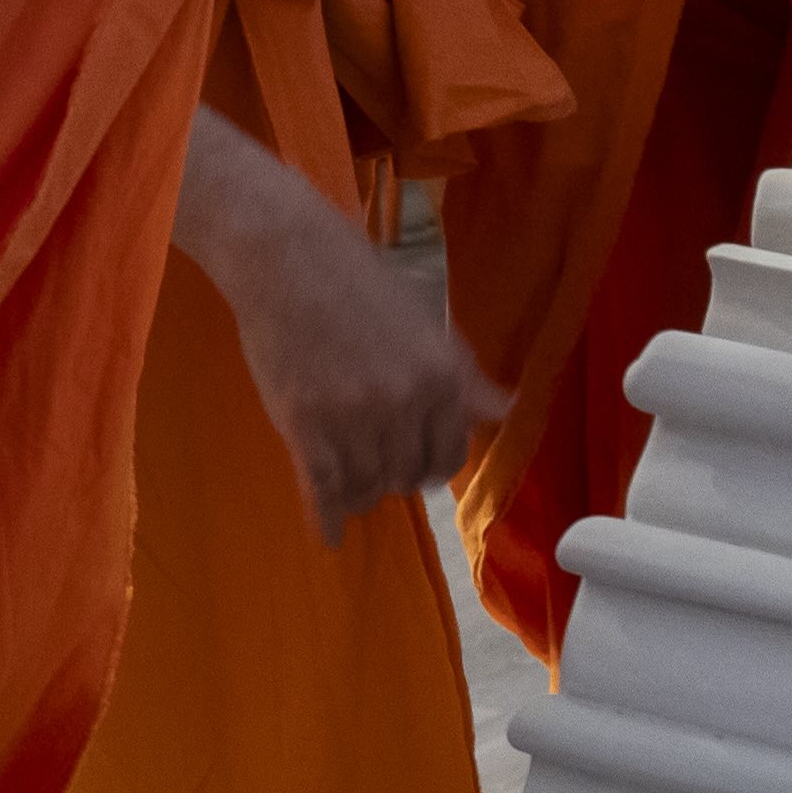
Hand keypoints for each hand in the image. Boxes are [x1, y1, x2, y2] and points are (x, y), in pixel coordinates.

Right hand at [174, 115, 505, 536]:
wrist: (284, 256)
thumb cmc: (356, 279)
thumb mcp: (424, 321)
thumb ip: (464, 374)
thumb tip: (507, 408)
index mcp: (440, 376)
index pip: (448, 454)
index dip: (430, 462)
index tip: (415, 462)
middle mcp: (403, 403)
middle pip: (407, 477)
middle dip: (394, 474)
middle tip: (374, 461)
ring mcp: (352, 419)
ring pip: (366, 487)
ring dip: (359, 489)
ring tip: (348, 479)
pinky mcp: (304, 428)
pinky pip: (323, 490)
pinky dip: (327, 518)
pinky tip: (328, 536)